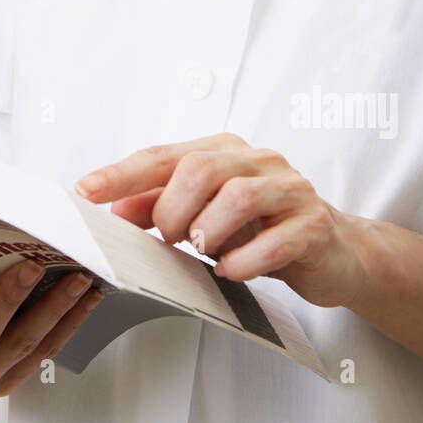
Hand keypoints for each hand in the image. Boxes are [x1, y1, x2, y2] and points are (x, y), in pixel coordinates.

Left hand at [74, 132, 367, 308]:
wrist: (336, 253)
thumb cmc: (264, 229)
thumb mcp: (208, 213)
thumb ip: (163, 205)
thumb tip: (114, 209)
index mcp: (225, 151)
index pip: (164, 155)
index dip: (122, 174)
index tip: (86, 191)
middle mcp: (258, 161)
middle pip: (200, 168)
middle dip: (171, 209)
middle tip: (167, 238)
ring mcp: (290, 191)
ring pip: (238, 196)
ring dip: (207, 231)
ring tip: (200, 251)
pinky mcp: (314, 226)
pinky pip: (276, 241)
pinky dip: (245, 260)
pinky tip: (232, 271)